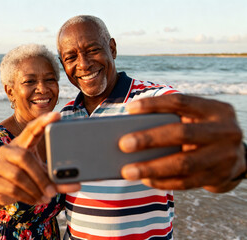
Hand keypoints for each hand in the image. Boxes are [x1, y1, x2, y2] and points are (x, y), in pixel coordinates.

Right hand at [0, 112, 80, 205]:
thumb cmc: (25, 177)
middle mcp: (7, 150)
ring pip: (18, 176)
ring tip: (46, 197)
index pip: (31, 129)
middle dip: (40, 176)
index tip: (57, 115)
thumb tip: (77, 184)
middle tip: (53, 190)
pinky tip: (36, 200)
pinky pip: (12, 189)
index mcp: (21, 143)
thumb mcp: (42, 175)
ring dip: (35, 189)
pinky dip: (28, 197)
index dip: (43, 122)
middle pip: (24, 157)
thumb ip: (58, 180)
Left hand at [119, 94, 244, 191]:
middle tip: (122, 144)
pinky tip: (145, 180)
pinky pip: (186, 182)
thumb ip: (171, 119)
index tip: (129, 109)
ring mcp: (224, 156)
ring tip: (127, 171)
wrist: (236, 157)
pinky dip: (163, 182)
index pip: (181, 102)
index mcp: (216, 109)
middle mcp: (224, 131)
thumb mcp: (195, 120)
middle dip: (149, 139)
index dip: (154, 104)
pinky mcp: (219, 177)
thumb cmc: (201, 132)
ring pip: (183, 163)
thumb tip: (130, 129)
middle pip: (182, 133)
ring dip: (152, 168)